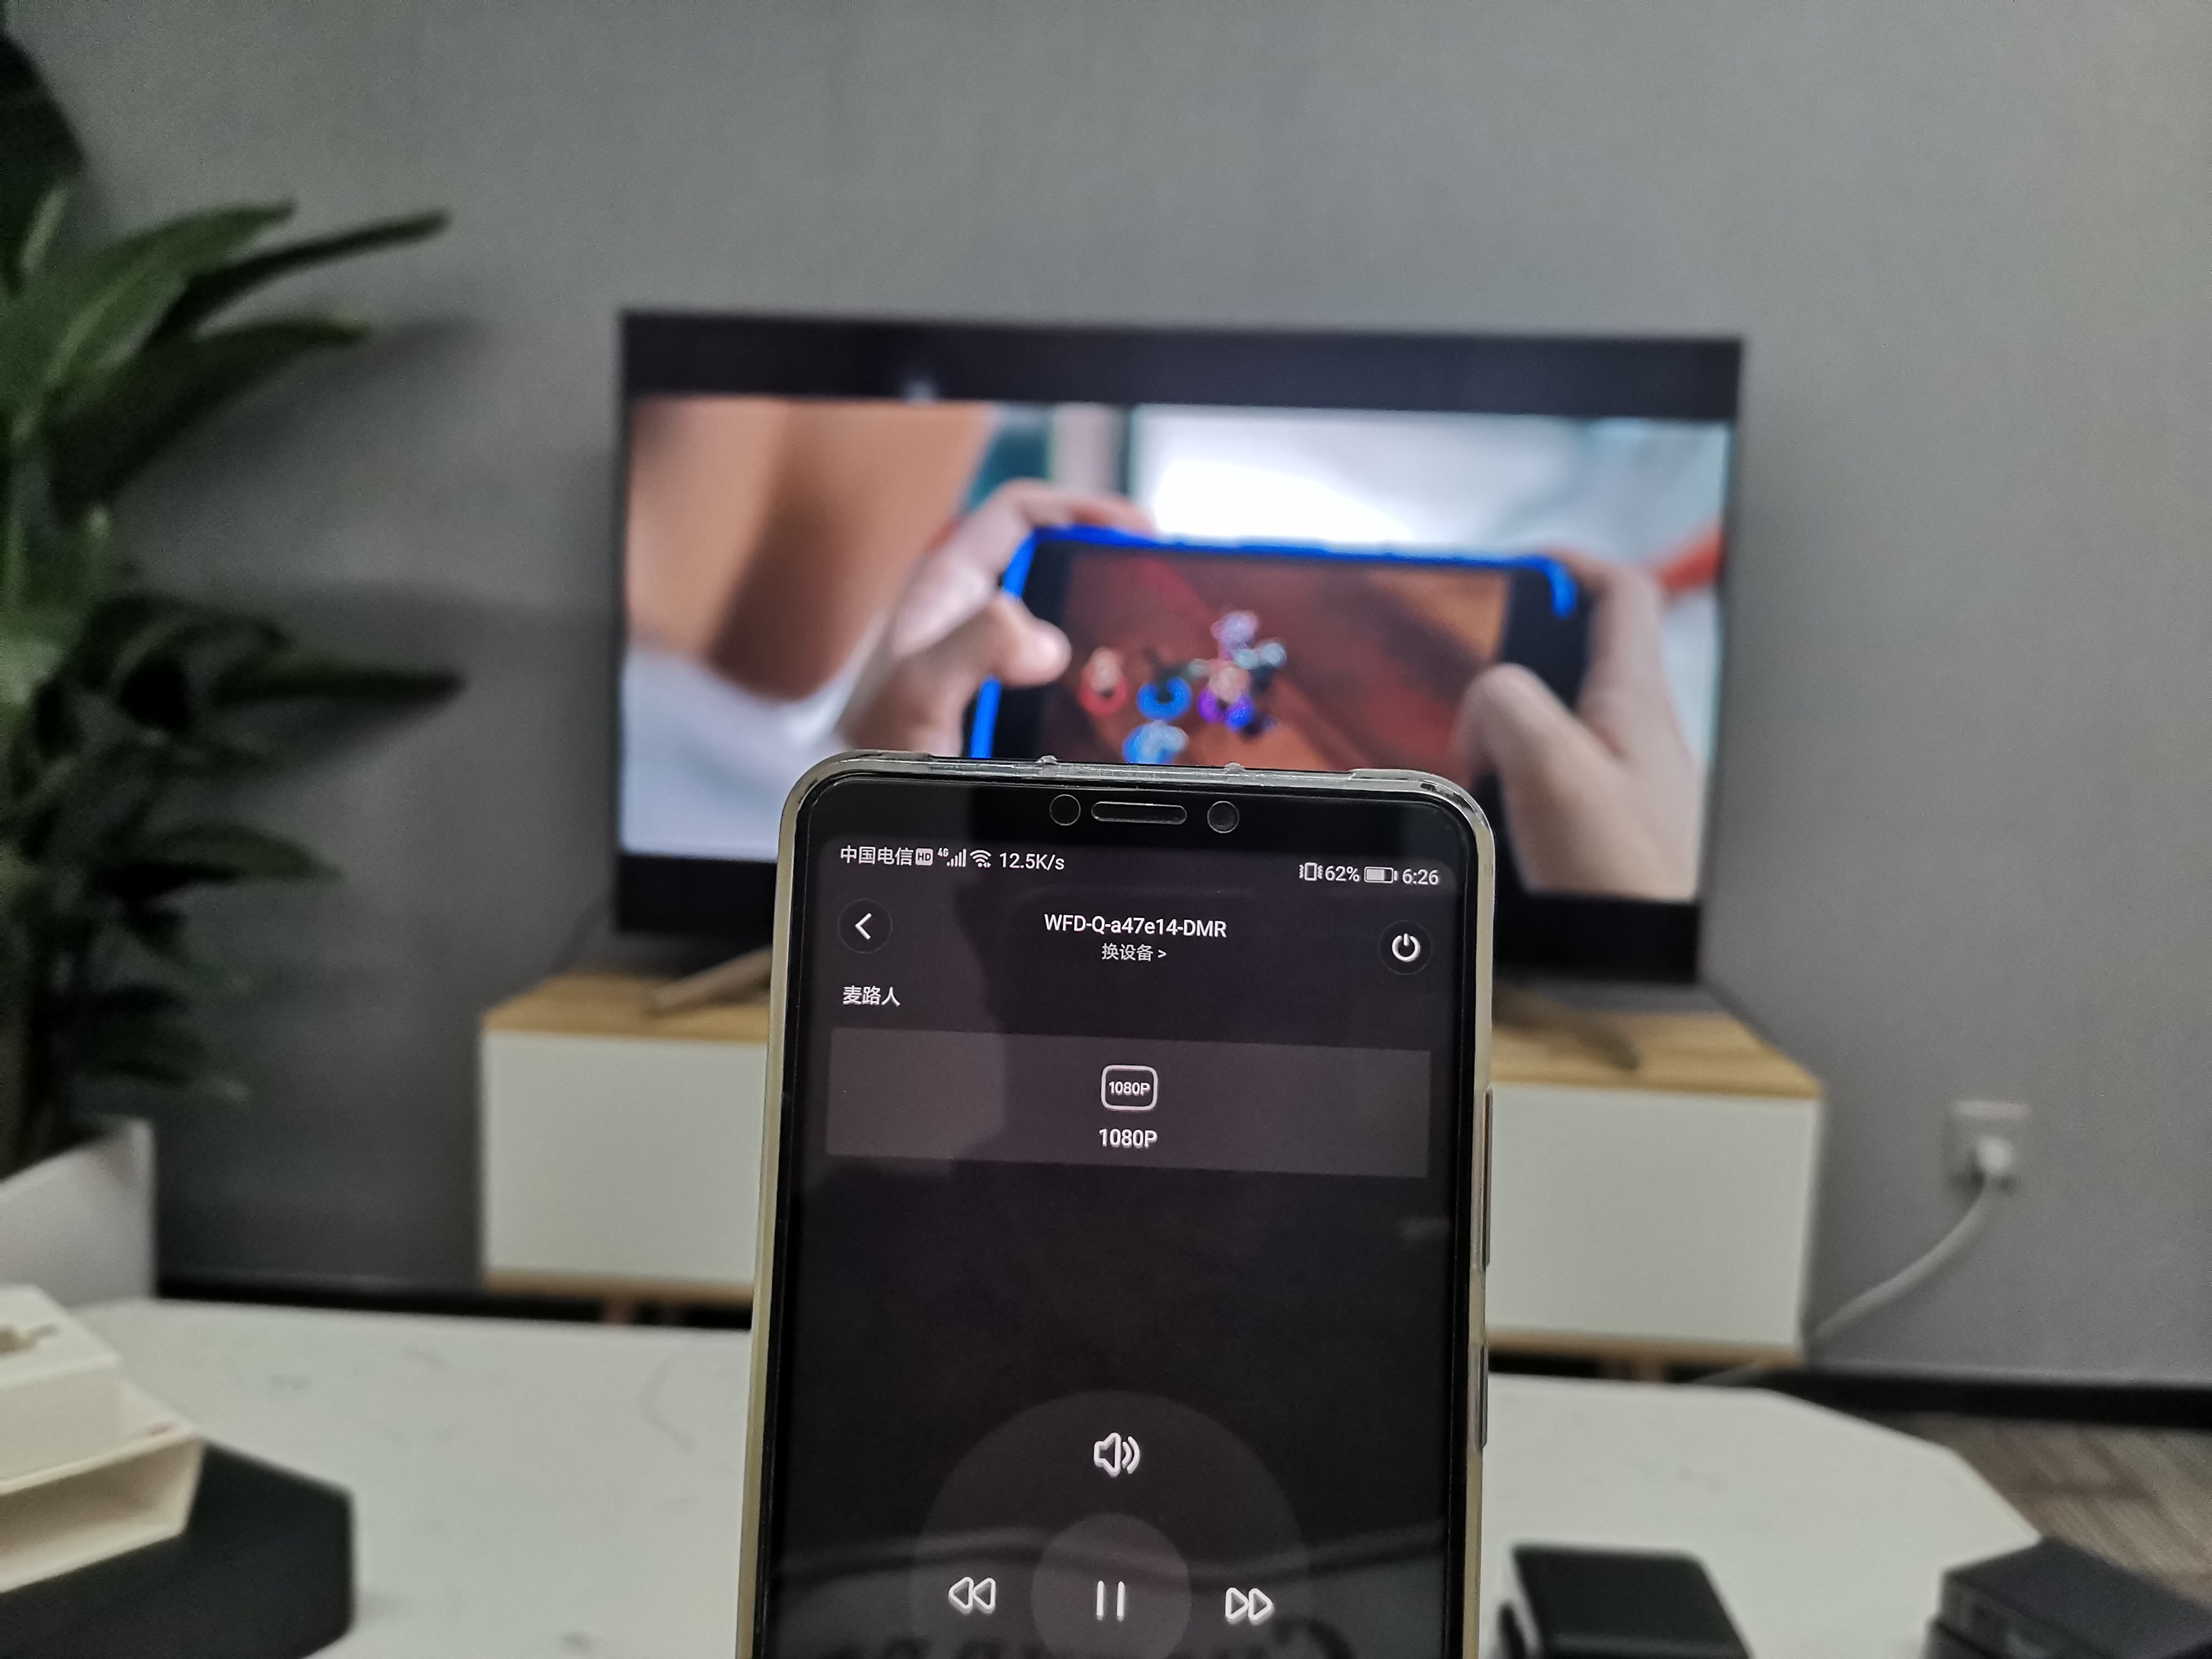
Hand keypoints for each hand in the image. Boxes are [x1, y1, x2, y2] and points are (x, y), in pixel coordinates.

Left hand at [839, 480, 1151, 754]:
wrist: (850, 814)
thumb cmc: (866, 752)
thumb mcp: (920, 690)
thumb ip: (974, 648)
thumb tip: (1040, 636)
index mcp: (947, 589)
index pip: (1021, 515)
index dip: (1082, 509)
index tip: (1138, 534)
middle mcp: (968, 619)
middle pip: (1052, 566)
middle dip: (1108, 571)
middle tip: (1160, 594)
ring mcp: (985, 665)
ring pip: (1059, 624)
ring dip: (1107, 632)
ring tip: (1155, 651)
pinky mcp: (998, 708)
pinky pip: (1059, 680)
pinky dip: (1095, 684)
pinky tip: (1122, 709)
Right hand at [1452, 549, 1701, 899]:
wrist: (1657, 965)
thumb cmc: (1626, 883)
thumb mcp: (1552, 773)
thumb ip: (1508, 708)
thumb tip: (1484, 701)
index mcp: (1633, 699)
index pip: (1620, 592)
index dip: (1569, 565)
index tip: (1517, 570)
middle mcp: (1638, 730)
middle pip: (1577, 652)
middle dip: (1514, 657)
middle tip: (1473, 686)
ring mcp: (1627, 775)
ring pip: (1559, 715)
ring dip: (1507, 725)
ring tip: (1477, 758)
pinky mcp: (1608, 819)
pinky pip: (1554, 769)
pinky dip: (1514, 773)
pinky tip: (1497, 806)